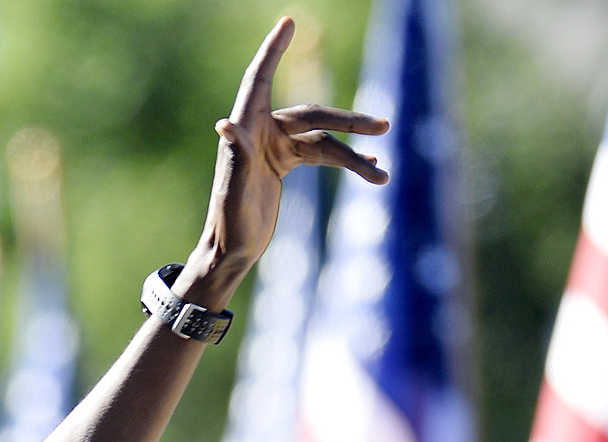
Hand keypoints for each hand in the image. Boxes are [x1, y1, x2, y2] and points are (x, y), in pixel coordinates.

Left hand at [187, 17, 388, 300]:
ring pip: (325, 141)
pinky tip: (373, 167)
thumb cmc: (227, 223)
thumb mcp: (233, 192)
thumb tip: (225, 125)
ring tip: (382, 175)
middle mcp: (261, 132)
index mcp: (245, 129)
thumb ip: (236, 157)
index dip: (273, 51)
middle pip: (313, 115)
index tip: (287, 22)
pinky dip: (348, 160)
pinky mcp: (286, 164)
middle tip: (382, 126)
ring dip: (354, 157)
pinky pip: (324, 154)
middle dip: (349, 121)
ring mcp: (276, 147)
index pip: (259, 80)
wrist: (231, 252)